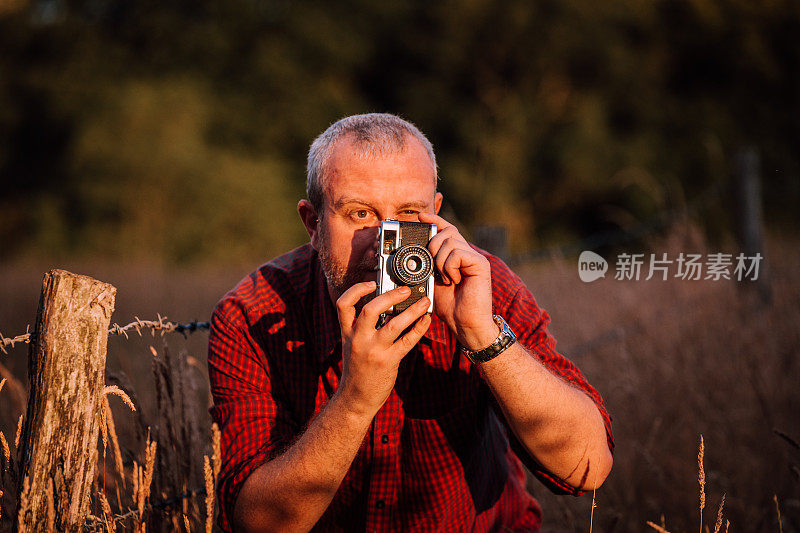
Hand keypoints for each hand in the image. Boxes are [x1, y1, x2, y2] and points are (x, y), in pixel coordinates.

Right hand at [335, 281, 431, 416]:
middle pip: (370, 309)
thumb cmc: (357, 369)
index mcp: (348, 332)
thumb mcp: (352, 344)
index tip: (372, 283)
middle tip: (406, 289)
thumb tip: (386, 307)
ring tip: (424, 301)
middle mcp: (359, 339)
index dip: (356, 290)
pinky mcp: (388, 361)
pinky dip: (419, 328)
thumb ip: (362, 326)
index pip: (343, 304)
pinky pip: (407, 341)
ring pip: (394, 324)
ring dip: (413, 310)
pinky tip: (427, 320)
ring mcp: (374, 350)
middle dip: (390, 295)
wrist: (356, 398)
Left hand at [418, 212, 498, 350]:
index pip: (446, 229)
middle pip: (447, 231)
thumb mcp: (430, 281)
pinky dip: (450, 266)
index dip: (434, 220)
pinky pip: (458, 253)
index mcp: (454, 255)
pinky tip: (454, 280)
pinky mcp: (480, 264)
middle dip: (433, 244)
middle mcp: (466, 253)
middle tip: (433, 266)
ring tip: (445, 278)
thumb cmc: (449, 306)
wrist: (464, 322)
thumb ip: (425, 266)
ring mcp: (474, 257)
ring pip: (450, 241)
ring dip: (440, 260)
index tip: (419, 217)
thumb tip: (411, 253)